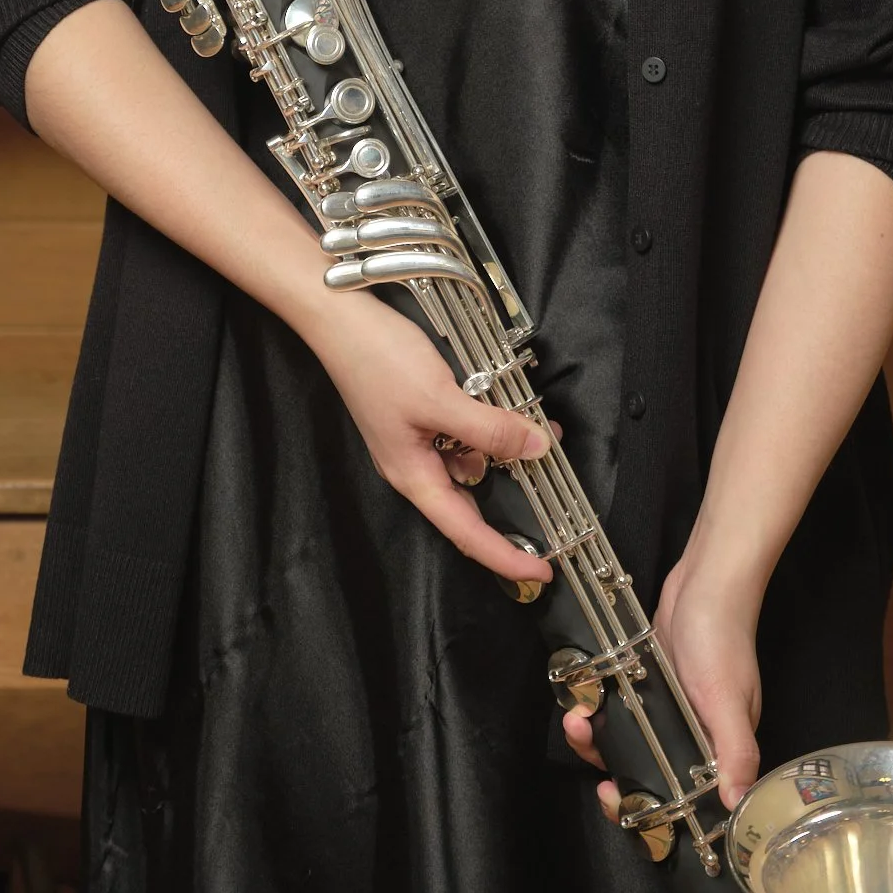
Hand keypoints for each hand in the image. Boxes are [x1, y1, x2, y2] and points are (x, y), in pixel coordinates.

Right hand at [303, 292, 551, 584]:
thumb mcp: (441, 398)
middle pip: (469, 503)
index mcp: (414, 476)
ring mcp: (416, 439)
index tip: (540, 574)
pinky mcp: (420, 412)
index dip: (504, 557)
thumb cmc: (377, 360)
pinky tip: (509, 408)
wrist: (340, 317)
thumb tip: (535, 449)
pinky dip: (489, 427)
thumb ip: (489, 428)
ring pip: (470, 461)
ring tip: (541, 435)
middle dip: (511, 507)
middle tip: (553, 513)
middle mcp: (415, 465)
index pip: (466, 533)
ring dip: (504, 453)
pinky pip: (462, 433)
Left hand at [561, 553, 763, 817]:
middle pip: (647, 776)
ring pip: (626, 744)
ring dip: (595, 738)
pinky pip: (619, 711)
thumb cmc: (722, 637)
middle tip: (585, 746)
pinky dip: (599, 709)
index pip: (686, 803)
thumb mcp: (727, 697)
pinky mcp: (648, 684)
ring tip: (577, 718)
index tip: (620, 803)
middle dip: (611, 771)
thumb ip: (734, 750)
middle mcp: (693, 738)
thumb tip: (737, 804)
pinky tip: (585, 697)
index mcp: (718, 751)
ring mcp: (668, 711)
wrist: (706, 580)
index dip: (652, 815)